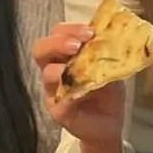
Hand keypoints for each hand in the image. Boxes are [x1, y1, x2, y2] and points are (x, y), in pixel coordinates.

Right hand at [33, 22, 125, 152]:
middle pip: (41, 49)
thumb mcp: (110, 68)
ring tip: (83, 67)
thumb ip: (105, 54)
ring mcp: (52, 90)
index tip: (90, 31)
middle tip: (77, 45)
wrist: (110, 123)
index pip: (57, 34)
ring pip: (48, 72)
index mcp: (65, 54)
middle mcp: (54, 69)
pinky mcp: (57, 110)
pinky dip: (71, 92)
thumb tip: (111, 36)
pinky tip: (84, 90)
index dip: (70, 29)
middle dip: (58, 42)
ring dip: (65, 67)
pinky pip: (59, 98)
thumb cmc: (107, 92)